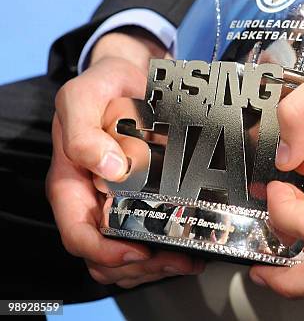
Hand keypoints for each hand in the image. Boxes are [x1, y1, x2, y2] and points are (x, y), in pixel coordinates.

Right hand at [46, 32, 204, 287]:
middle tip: (178, 258)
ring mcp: (118, 203)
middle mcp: (93, 200)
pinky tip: (192, 245)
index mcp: (71, 184)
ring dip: (158, 264)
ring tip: (190, 257)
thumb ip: (83, 132)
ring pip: (129, 256)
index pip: (79, 235)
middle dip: (141, 265)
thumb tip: (109, 170)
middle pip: (107, 255)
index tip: (138, 251)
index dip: (106, 252)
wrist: (130, 76)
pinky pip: (150, 237)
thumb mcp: (82, 98)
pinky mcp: (143, 199)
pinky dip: (168, 249)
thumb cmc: (102, 87)